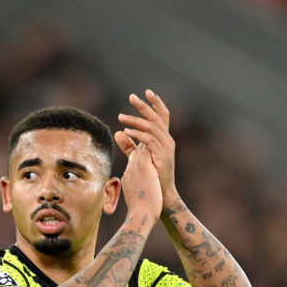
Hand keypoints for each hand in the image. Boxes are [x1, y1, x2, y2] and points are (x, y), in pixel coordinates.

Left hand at [115, 90, 177, 207]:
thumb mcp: (138, 157)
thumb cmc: (151, 176)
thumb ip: (129, 145)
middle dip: (144, 106)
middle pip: (156, 117)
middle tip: (131, 97)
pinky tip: (126, 131)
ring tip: (120, 117)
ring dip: (135, 120)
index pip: (162, 116)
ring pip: (151, 127)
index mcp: (164, 139)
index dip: (156, 103)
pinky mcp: (162, 155)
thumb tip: (118, 133)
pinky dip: (137, 134)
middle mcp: (168, 140)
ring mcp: (166, 148)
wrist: (160, 194)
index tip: (146, 92)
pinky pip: (149, 140)